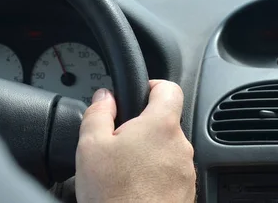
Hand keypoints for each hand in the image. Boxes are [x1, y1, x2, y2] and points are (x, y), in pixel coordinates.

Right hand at [75, 80, 195, 202]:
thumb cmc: (115, 196)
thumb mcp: (91, 147)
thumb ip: (98, 113)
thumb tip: (104, 97)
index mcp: (161, 125)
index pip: (169, 88)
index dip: (153, 86)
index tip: (139, 93)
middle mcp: (181, 145)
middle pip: (165, 122)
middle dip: (142, 127)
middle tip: (118, 142)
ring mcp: (186, 170)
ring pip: (167, 149)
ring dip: (148, 153)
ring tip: (123, 170)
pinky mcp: (186, 191)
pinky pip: (170, 173)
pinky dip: (154, 175)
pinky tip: (134, 187)